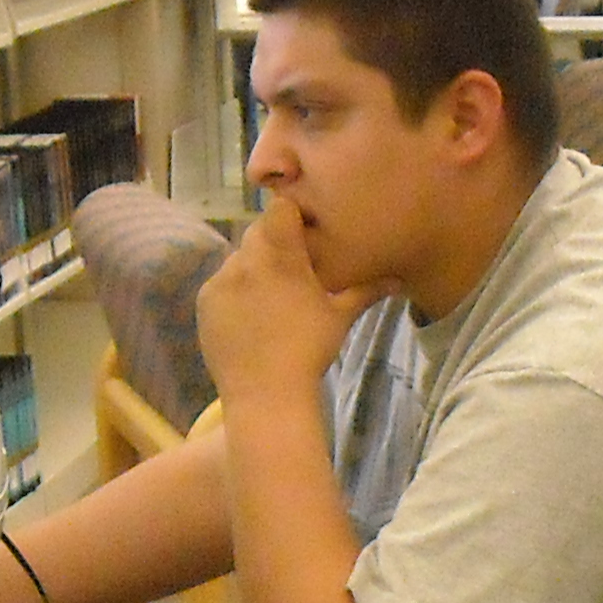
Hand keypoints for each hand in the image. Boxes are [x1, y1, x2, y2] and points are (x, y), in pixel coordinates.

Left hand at [196, 199, 373, 418]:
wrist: (266, 393)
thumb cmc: (310, 351)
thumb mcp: (340, 317)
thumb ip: (365, 290)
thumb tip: (398, 279)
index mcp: (281, 254)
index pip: (280, 209)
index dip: (292, 220)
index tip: (304, 239)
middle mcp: (247, 258)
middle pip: (258, 233)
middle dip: (273, 246)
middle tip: (291, 274)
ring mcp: (221, 279)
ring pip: (239, 259)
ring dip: (253, 270)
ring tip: (269, 302)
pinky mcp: (205, 300)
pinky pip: (221, 284)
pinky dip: (235, 293)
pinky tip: (249, 318)